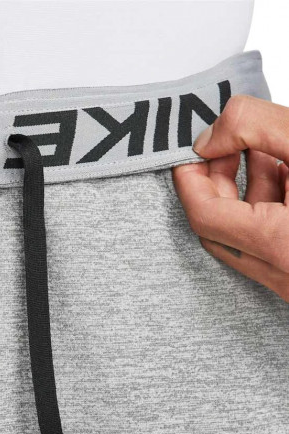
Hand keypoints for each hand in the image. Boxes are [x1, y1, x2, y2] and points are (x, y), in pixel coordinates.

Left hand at [173, 95, 288, 301]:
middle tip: (226, 144)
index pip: (204, 215)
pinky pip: (270, 239)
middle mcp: (283, 271)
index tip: (189, 148)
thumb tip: (214, 130)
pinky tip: (287, 171)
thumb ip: (261, 128)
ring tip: (264, 149)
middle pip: (219, 226)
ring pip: (246, 233)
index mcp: (281, 243)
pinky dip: (270, 203)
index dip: (189, 178)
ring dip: (248, 188)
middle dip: (217, 179)